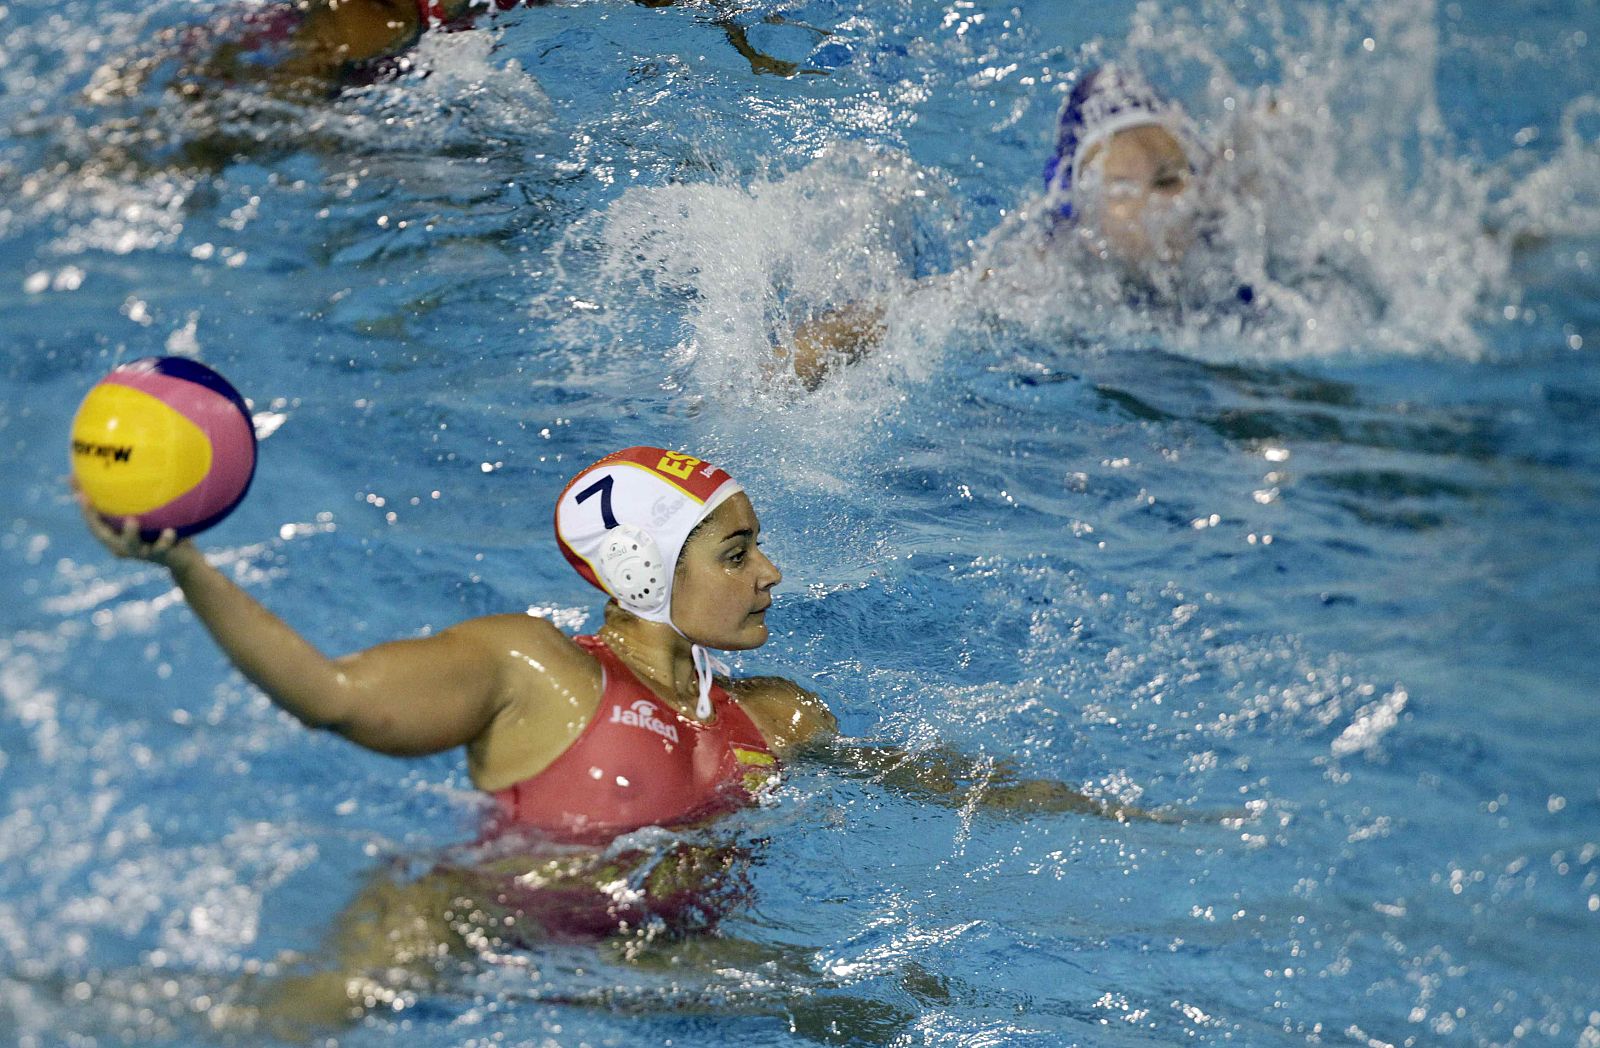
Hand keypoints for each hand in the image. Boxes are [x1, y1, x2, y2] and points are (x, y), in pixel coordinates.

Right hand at [73, 479, 189, 565]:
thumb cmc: (156, 529)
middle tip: (87, 500)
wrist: (181, 556)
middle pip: (103, 535)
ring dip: (130, 534)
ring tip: (131, 520)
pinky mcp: (161, 555)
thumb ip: (126, 496)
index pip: (93, 523)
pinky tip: (170, 531)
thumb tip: (111, 468)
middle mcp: (123, 546)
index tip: (77, 492)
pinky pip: (163, 548)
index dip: (84, 508)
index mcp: (114, 536)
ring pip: (131, 545)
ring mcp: (141, 552)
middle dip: (92, 518)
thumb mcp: (142, 512)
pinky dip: (165, 541)